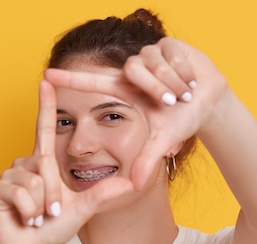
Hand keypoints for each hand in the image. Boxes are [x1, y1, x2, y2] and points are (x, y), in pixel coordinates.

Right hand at [0, 81, 133, 243]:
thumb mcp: (83, 209)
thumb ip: (104, 194)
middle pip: (46, 166)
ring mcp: (9, 174)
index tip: (45, 80)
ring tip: (36, 215)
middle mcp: (25, 163)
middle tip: (51, 213)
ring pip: (35, 182)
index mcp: (44, 163)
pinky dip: (29, 210)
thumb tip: (133, 183)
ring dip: (41, 205)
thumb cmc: (54, 229)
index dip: (45, 105)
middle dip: (55, 195)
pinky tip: (25, 218)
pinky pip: (21, 193)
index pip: (44, 129)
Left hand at [44, 37, 228, 188]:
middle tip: (172, 101)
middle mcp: (133, 70)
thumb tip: (134, 186)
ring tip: (184, 92)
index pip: (92, 83)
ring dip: (174, 81)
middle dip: (156, 86)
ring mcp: (149, 54)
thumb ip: (147, 160)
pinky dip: (185, 71)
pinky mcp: (168, 43)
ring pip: (154, 62)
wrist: (210, 101)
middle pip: (133, 69)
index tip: (46, 75)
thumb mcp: (163, 140)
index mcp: (126, 90)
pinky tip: (191, 78)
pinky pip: (172, 55)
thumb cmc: (183, 118)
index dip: (70, 80)